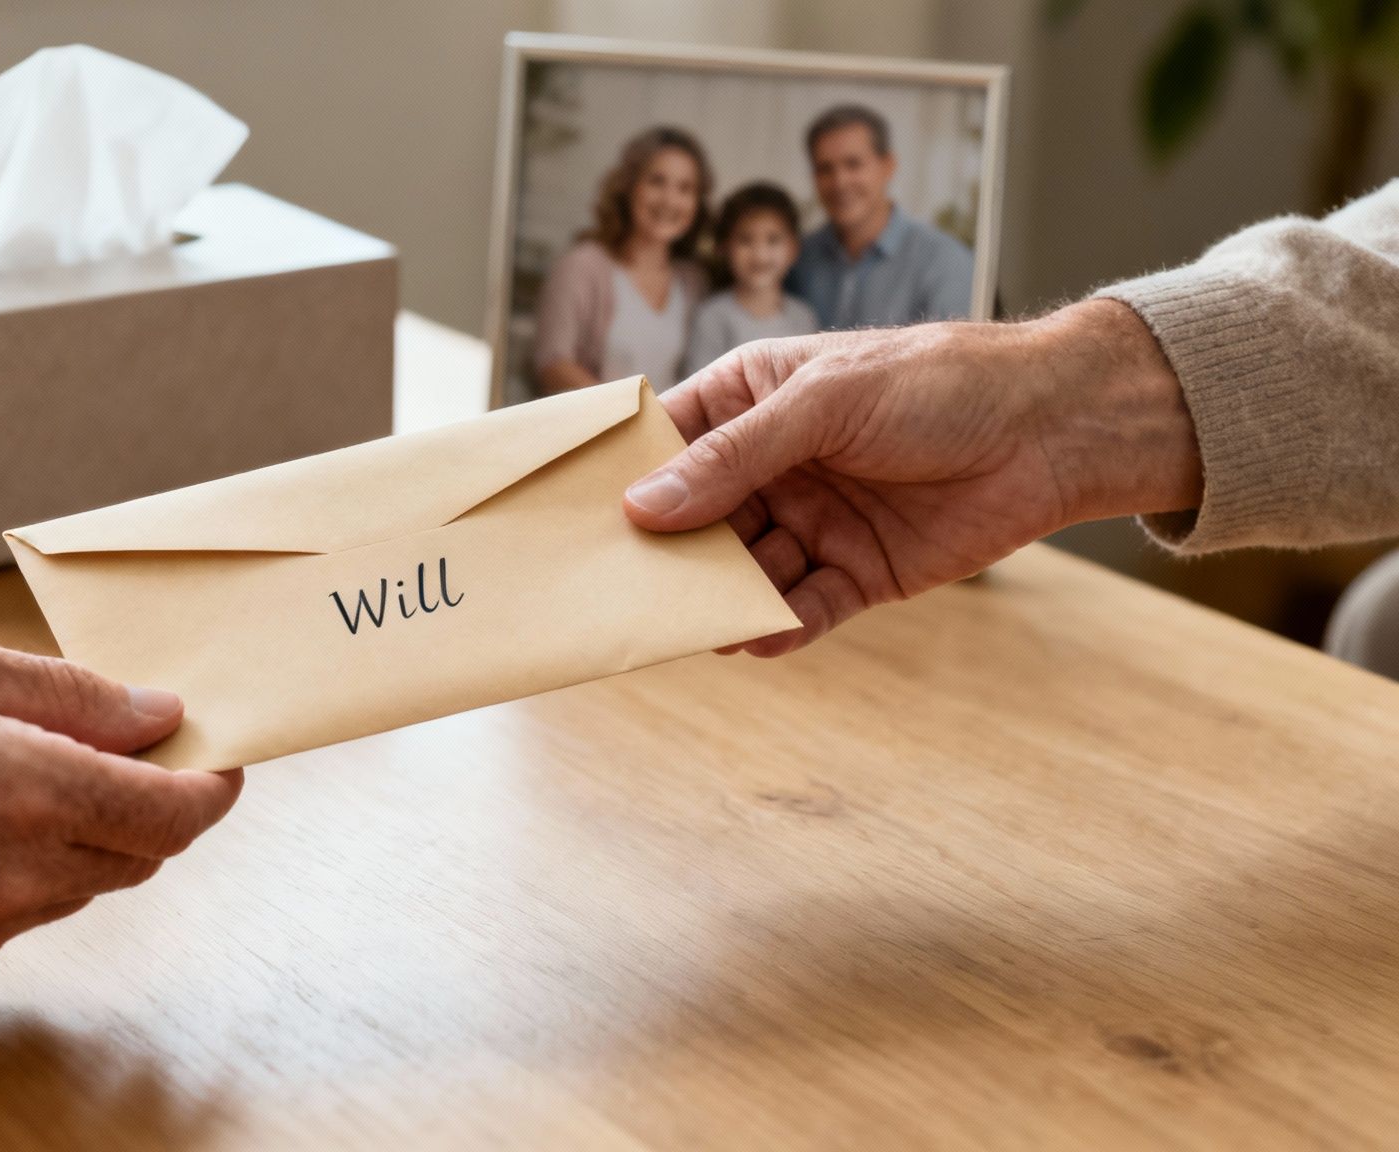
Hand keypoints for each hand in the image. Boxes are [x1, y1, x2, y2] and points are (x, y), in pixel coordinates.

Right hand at [0, 625, 241, 982]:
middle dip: (150, 805)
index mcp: (30, 792)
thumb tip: (156, 715)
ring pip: (78, 886)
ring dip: (81, 835)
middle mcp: (18, 875)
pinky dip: (19, 869)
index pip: (174, 813)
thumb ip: (67, 695)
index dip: (213, 786)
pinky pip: (14, 913)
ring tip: (17, 773)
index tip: (220, 760)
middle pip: (137, 855)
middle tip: (125, 749)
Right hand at [623, 299, 1202, 654]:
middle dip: (664, 556)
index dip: (621, 480)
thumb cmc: (939, 382)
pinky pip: (802, 609)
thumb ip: (735, 458)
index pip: (665, 444)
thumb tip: (644, 507)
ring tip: (692, 624)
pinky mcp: (857, 573)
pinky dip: (779, 626)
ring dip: (719, 599)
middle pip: (694, 522)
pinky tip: (760, 635)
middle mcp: (772, 466)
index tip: (571, 519)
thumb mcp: (824, 403)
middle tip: (621, 593)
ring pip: (743, 573)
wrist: (1055, 426)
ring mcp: (812, 521)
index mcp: (750, 402)